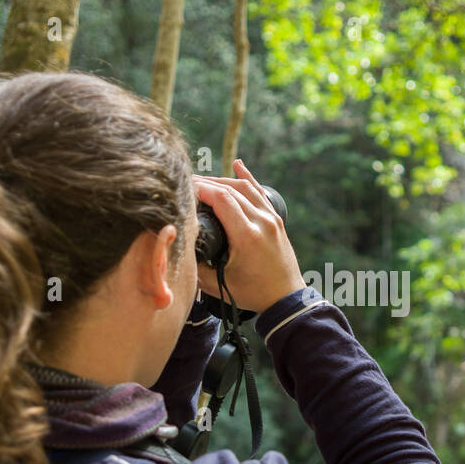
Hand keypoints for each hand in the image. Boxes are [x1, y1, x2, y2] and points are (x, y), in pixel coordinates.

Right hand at [193, 159, 304, 312]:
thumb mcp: (219, 284)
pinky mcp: (276, 220)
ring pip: (245, 188)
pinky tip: (238, 165)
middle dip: (206, 183)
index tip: (183, 188)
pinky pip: (260, 192)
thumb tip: (177, 247)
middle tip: (186, 183)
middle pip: (230, 190)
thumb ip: (196, 266)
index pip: (221, 198)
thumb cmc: (253, 294)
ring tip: (202, 181)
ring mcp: (271, 218)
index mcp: (247, 235)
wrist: (286, 298)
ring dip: (222, 180)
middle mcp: (261, 221)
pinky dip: (247, 178)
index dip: (200, 189)